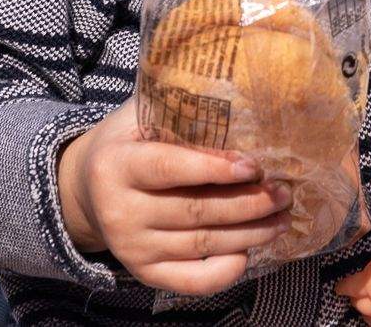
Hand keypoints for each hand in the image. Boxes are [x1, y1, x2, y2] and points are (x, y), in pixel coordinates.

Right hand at [57, 102, 290, 295]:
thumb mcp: (141, 114)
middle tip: (284, 191)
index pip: (169, 168)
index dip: (213, 169)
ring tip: (283, 217)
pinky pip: (190, 281)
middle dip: (248, 203)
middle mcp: (119, 211)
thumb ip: (179, 104)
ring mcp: (130, 247)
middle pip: (195, 211)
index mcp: (117, 164)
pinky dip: (224, 272)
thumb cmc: (129, 141)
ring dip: (250, 234)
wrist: (86, 189)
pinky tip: (250, 253)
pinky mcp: (143, 272)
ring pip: (201, 245)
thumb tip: (241, 89)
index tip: (254, 166)